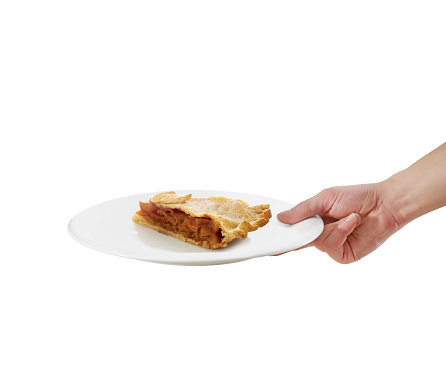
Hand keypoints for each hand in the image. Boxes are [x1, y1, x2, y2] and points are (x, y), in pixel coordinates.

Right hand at [277, 182, 401, 263]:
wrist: (384, 204)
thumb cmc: (357, 197)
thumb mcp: (325, 198)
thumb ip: (303, 210)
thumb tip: (281, 219)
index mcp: (313, 221)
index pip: (292, 231)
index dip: (280, 236)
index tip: (265, 240)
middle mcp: (320, 235)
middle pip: (300, 239)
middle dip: (304, 230)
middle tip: (315, 220)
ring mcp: (332, 246)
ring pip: (317, 242)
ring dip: (332, 227)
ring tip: (348, 216)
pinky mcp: (343, 255)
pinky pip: (332, 246)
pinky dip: (341, 232)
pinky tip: (352, 223)